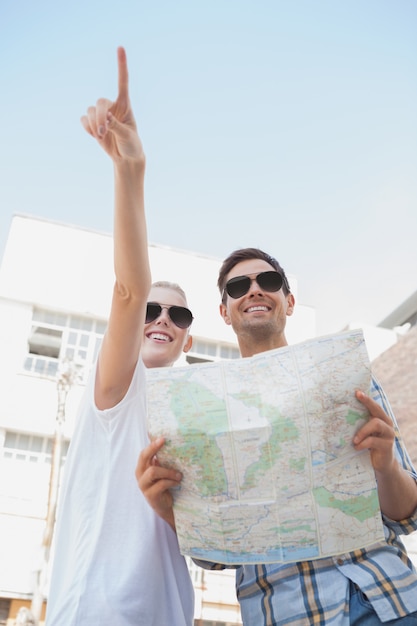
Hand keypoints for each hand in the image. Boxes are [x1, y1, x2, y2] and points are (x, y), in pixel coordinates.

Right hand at [80, 47, 144, 165]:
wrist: (126, 158)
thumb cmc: (132, 145)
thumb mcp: (128, 136)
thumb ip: (117, 126)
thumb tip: (106, 117)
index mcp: (125, 105)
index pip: (122, 82)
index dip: (121, 65)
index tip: (120, 47)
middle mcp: (112, 106)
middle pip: (100, 102)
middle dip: (100, 116)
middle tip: (103, 131)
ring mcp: (102, 115)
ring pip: (90, 111)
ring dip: (94, 124)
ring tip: (101, 136)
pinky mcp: (93, 124)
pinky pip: (84, 119)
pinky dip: (87, 127)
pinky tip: (95, 136)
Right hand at [135, 437, 181, 530]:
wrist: (166, 506)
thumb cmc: (165, 486)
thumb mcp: (163, 472)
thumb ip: (162, 461)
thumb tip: (172, 444)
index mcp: (142, 467)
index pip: (144, 453)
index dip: (152, 445)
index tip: (162, 438)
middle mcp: (140, 475)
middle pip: (144, 457)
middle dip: (153, 448)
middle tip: (164, 442)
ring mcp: (144, 485)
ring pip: (153, 471)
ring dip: (168, 471)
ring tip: (179, 474)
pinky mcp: (150, 495)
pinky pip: (161, 484)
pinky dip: (171, 481)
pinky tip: (177, 482)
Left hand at [353, 390, 395, 473]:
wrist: (381, 464)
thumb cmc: (369, 446)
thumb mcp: (364, 434)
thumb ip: (359, 424)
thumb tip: (340, 415)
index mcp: (381, 419)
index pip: (374, 406)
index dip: (367, 398)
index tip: (357, 392)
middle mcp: (386, 424)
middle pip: (377, 410)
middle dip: (367, 402)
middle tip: (358, 396)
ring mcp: (388, 434)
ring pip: (376, 424)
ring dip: (362, 430)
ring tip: (354, 439)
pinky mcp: (387, 446)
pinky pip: (373, 441)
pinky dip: (363, 443)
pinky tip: (356, 447)